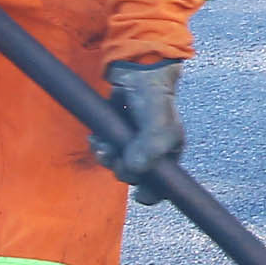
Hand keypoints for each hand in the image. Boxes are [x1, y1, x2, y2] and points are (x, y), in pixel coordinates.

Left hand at [88, 58, 183, 202]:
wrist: (136, 70)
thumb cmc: (154, 98)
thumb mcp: (159, 125)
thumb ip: (149, 149)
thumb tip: (133, 170)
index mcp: (168, 153)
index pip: (162, 186)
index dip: (151, 193)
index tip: (138, 194)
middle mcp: (151, 152)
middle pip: (134, 176)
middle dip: (121, 169)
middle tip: (114, 156)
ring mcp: (133, 143)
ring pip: (117, 163)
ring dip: (107, 157)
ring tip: (102, 144)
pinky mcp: (117, 134)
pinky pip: (106, 149)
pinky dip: (99, 146)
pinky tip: (96, 137)